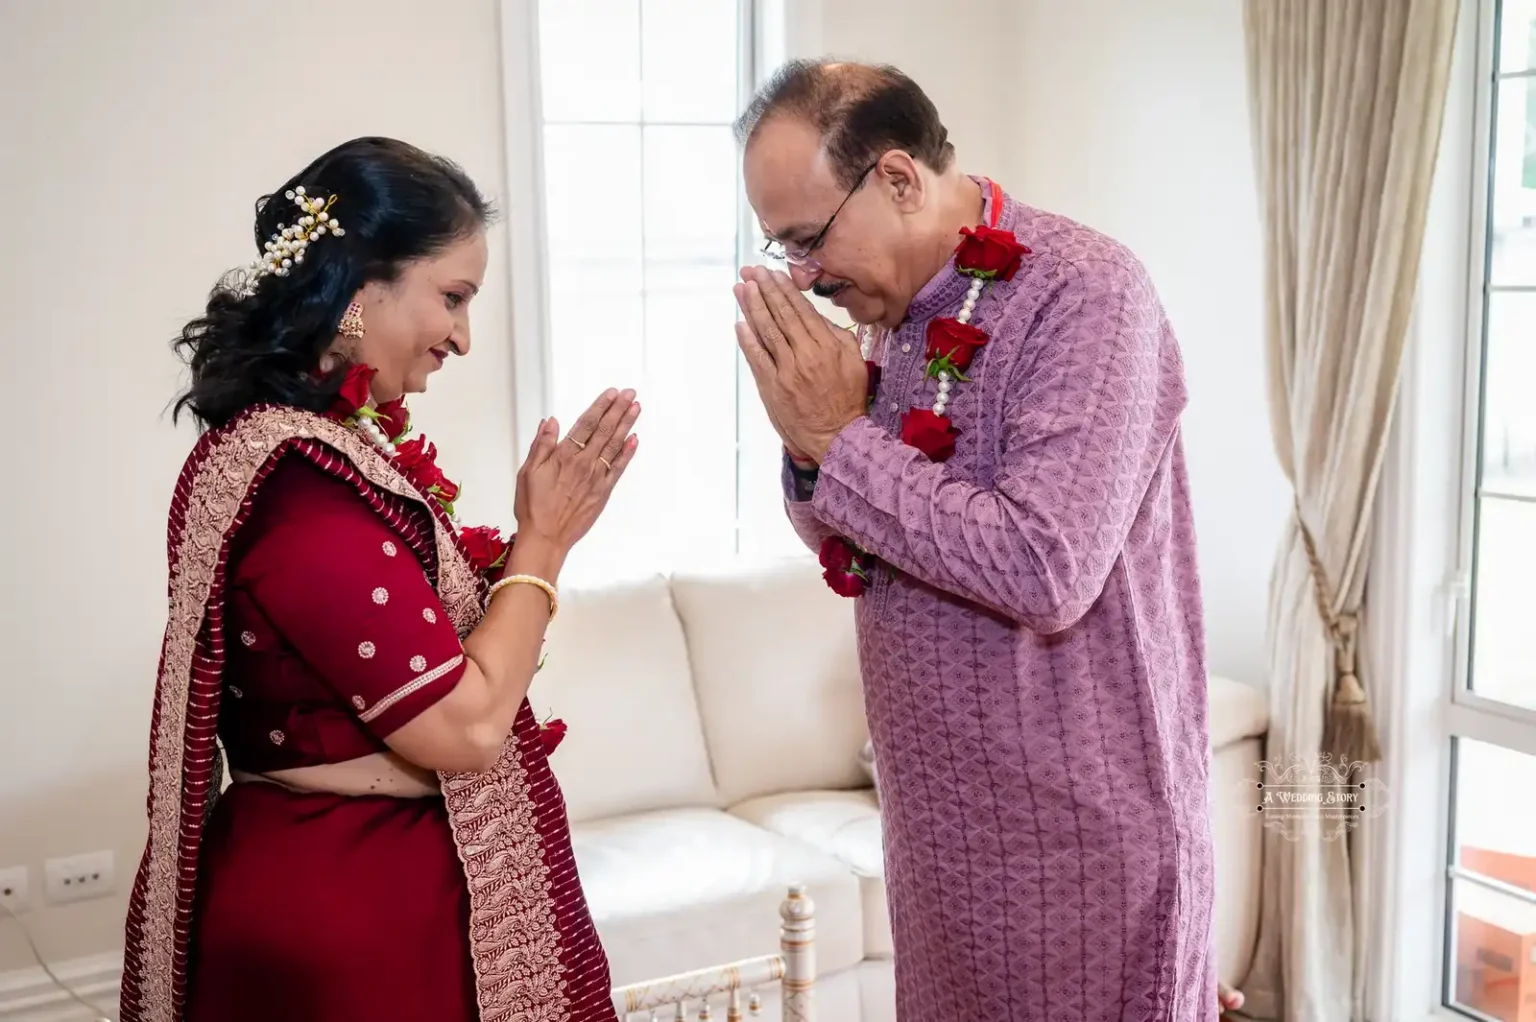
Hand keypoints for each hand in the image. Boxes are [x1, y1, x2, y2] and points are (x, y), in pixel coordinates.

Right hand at [512, 389, 639, 572]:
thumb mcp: (528, 472)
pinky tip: (635, 439)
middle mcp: (584, 463)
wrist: (546, 537)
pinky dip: (627, 452)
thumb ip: (541, 445)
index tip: (612, 393)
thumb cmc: (533, 507)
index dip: (601, 406)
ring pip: (615, 445)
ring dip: (627, 424)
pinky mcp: (603, 492)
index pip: (587, 423)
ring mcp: (596, 477)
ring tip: (636, 408)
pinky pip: (618, 467)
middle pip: (605, 430)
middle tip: (630, 394)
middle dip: (619, 409)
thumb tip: (549, 421)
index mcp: (564, 456)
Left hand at [733, 267, 867, 463]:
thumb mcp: (854, 361)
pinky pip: (758, 358)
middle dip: (765, 290)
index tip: (772, 274)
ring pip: (767, 332)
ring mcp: (787, 371)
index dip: (784, 290)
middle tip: (752, 271)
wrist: (838, 435)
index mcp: (827, 345)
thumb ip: (837, 336)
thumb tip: (817, 316)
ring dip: (752, 308)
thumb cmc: (848, 399)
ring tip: (742, 288)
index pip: (801, 310)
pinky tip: (740, 323)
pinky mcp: (773, 387)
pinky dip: (748, 340)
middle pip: (781, 315)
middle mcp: (806, 354)